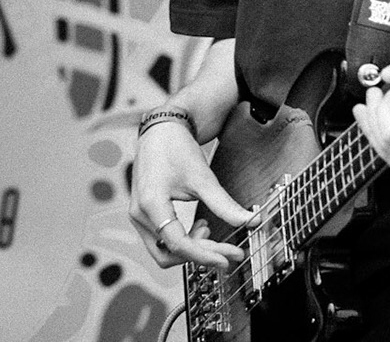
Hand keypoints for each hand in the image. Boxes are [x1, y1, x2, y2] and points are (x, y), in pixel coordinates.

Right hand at [128, 117, 256, 270]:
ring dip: (191, 249)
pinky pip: (162, 240)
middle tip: (229, 251)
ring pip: (164, 251)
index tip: (228, 258)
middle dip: (201, 255)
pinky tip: (200, 227)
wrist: (161, 131)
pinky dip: (182, 240)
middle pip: (169, 254)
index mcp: (151, 204)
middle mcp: (139, 215)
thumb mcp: (203, 177)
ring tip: (210, 229)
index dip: (205, 255)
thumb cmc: (177, 149)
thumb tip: (251, 221)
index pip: (178, 243)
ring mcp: (138, 217)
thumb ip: (224, 204)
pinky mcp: (143, 216)